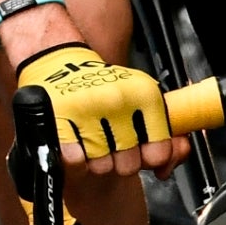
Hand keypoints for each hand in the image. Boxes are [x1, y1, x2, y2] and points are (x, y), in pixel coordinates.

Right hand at [15, 44, 177, 176]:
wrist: (56, 58)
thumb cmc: (102, 85)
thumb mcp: (141, 100)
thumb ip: (167, 135)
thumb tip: (169, 163)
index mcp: (144, 94)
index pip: (159, 153)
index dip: (149, 156)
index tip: (140, 147)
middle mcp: (118, 100)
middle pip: (128, 165)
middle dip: (119, 159)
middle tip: (110, 140)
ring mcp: (88, 109)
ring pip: (102, 166)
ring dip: (94, 159)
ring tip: (89, 136)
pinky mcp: (60, 117)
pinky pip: (76, 161)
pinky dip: (74, 156)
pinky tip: (74, 139)